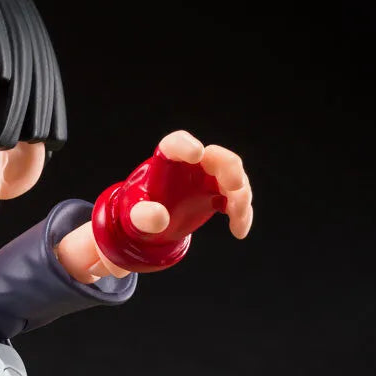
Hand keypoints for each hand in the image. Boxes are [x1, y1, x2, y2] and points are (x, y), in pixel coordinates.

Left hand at [64, 131, 253, 279]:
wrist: (150, 222)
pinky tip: (239, 231)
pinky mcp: (218, 194)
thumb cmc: (138, 211)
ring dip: (240, 196)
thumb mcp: (134, 216)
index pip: (176, 144)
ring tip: (237, 216)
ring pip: (233, 178)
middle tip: (234, 185)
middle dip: (229, 168)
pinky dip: (242, 215)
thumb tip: (160, 218)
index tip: (197, 153)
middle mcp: (192, 164)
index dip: (186, 146)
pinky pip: (236, 201)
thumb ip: (143, 216)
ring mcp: (208, 178)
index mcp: (167, 160)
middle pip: (216, 157)